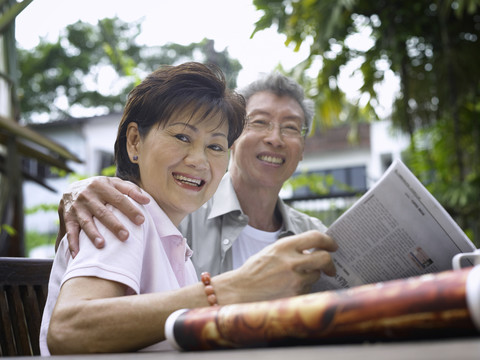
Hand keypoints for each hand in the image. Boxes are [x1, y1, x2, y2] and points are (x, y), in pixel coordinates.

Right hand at [56, 176, 149, 256]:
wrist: (69, 189)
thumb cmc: (99, 188)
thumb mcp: (114, 183)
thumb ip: (131, 189)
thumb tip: (147, 200)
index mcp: (102, 186)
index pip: (119, 199)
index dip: (130, 210)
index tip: (141, 221)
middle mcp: (88, 196)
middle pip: (103, 212)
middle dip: (114, 225)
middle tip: (125, 236)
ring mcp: (77, 208)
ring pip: (86, 222)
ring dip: (93, 234)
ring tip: (102, 245)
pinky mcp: (68, 218)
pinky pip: (70, 232)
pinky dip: (73, 244)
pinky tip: (78, 255)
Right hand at [214, 230, 337, 302]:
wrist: (239, 291)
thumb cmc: (255, 270)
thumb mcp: (272, 251)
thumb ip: (292, 249)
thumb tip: (314, 251)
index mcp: (284, 246)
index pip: (315, 237)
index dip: (328, 241)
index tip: (333, 246)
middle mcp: (291, 261)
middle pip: (324, 258)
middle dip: (330, 263)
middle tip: (330, 268)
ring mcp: (295, 280)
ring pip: (316, 275)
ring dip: (311, 277)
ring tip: (294, 279)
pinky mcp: (295, 295)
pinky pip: (308, 290)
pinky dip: (302, 289)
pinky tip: (288, 289)